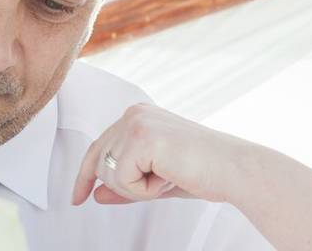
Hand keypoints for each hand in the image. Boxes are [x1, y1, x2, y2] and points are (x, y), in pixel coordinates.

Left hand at [71, 103, 244, 205]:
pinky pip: (122, 179)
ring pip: (109, 174)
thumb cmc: (203, 173)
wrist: (233, 171)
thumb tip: (95, 194)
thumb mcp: (154, 181)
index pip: (98, 148)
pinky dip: (146, 190)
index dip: (84, 176)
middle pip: (99, 164)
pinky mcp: (142, 137)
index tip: (78, 198)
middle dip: (127, 186)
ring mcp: (136, 122)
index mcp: (137, 116)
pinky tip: (170, 176)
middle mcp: (133, 113)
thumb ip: (124, 185)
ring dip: (139, 188)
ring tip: (171, 174)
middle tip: (165, 179)